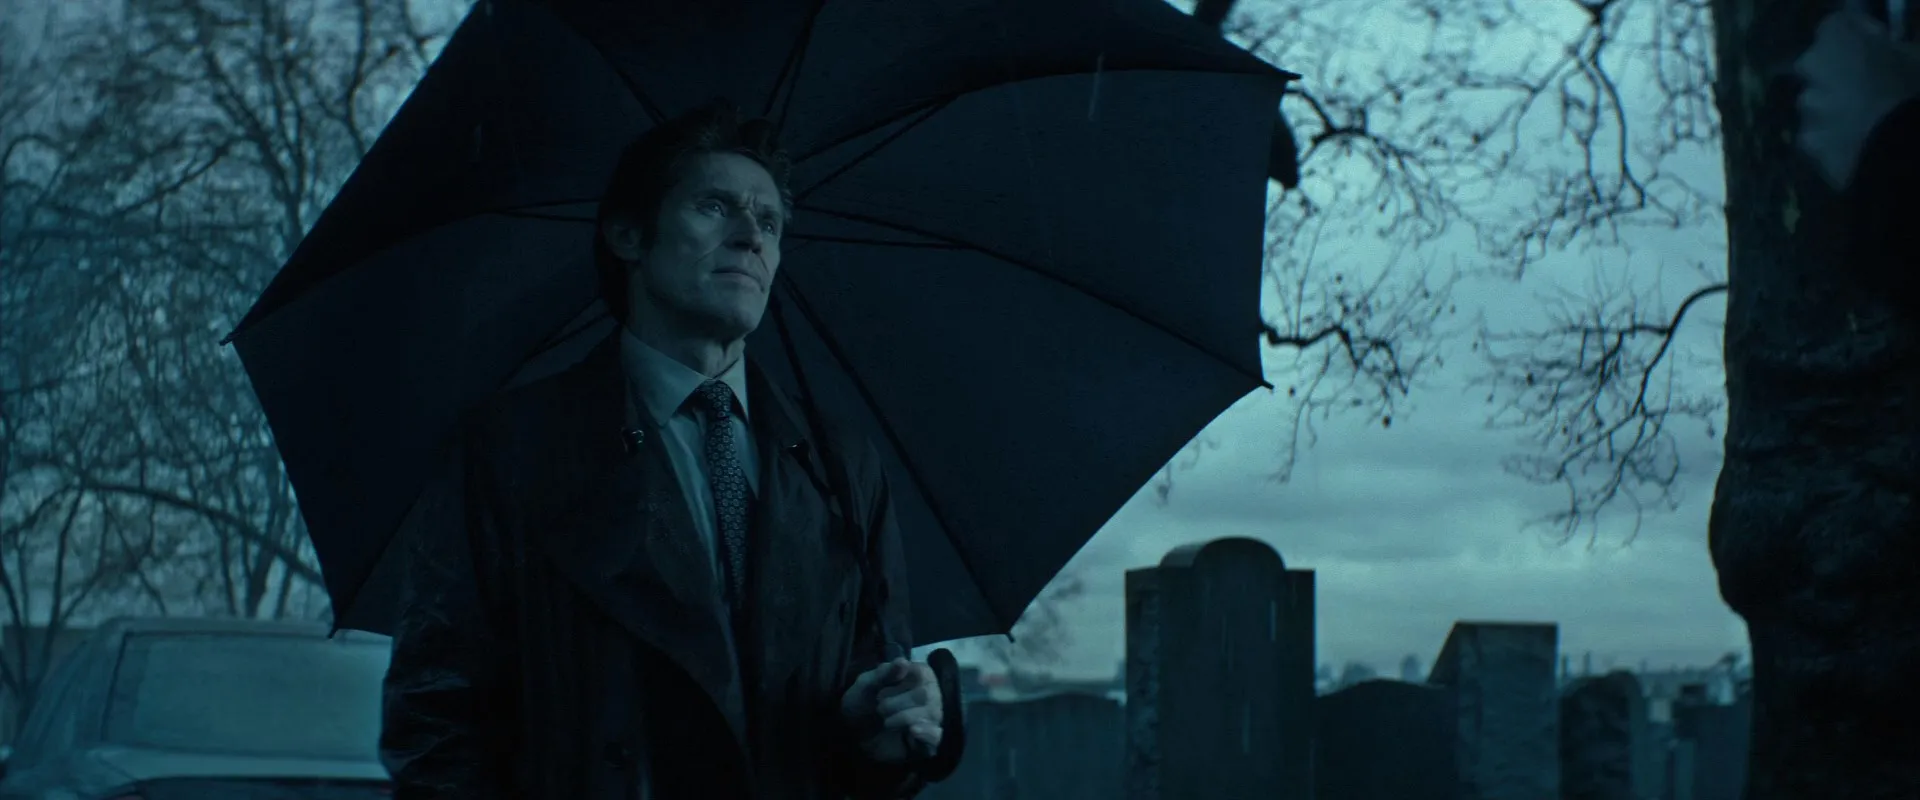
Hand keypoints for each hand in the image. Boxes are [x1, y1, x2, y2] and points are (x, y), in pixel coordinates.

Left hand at [839, 657, 943, 763]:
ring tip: (886, 722)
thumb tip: (903, 662)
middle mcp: (930, 694)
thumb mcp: (866, 685)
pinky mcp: (928, 738)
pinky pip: (937, 735)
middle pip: (926, 695)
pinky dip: (927, 732)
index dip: (900, 684)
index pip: (923, 674)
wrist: (854, 733)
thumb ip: (884, 673)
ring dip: (903, 718)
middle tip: (880, 708)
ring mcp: (931, 717)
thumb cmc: (862, 702)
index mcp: (918, 675)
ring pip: (931, 714)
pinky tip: (912, 730)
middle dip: (897, 703)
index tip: (880, 691)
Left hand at [1792, 2, 1919, 189]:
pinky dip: (1830, 137)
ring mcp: (1805, 106)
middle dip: (1838, 72)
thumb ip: (1893, 46)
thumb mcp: (1915, 56)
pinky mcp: (1805, 140)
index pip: (1836, 25)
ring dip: (1832, 106)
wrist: (1898, 148)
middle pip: (1818, 64)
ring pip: (1815, 101)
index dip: (1856, 34)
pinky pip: (1817, 134)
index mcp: (1836, 38)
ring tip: (1862, 120)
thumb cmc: (1912, 90)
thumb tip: (1887, 49)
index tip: (1875, 46)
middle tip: (1868, 85)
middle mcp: (1810, 67)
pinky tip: (1853, 143)